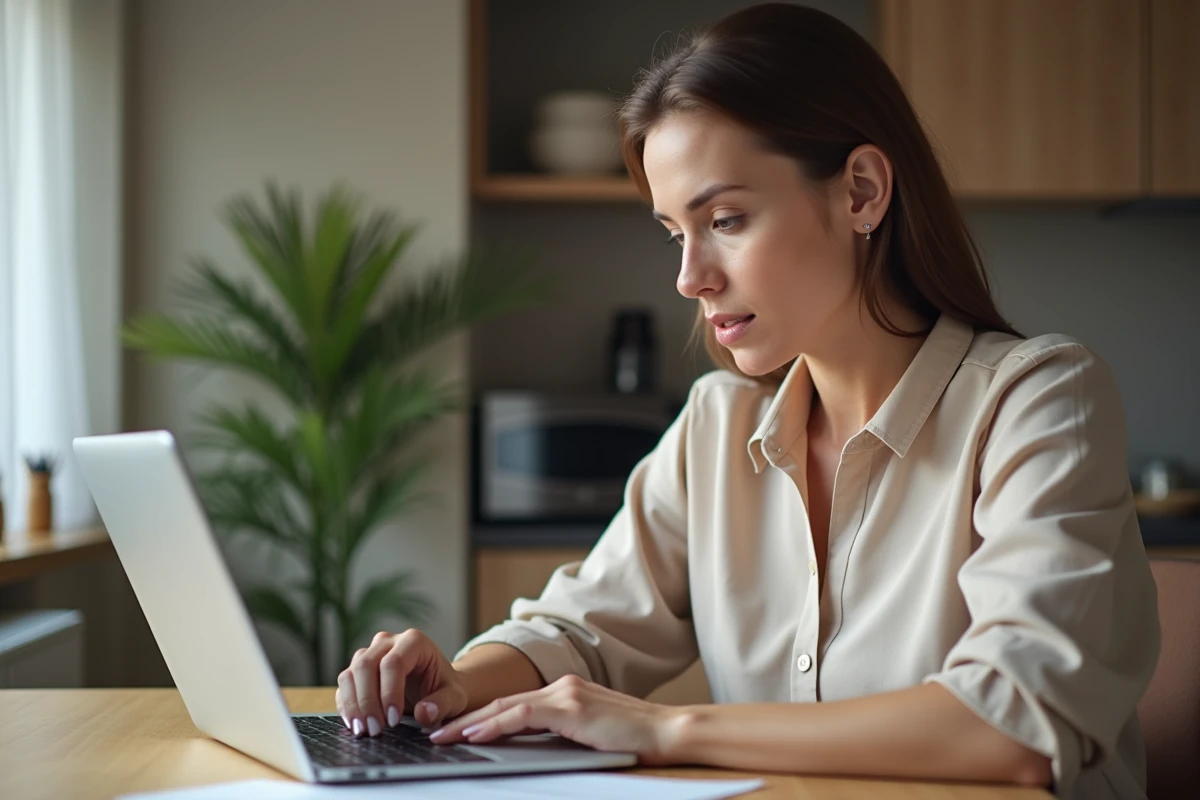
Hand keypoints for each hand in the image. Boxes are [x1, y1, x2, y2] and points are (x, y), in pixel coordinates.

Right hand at [335, 629, 466, 737]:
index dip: (389, 692)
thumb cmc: (444, 689)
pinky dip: (346, 706)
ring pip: (350, 673)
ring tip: (364, 731)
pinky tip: (355, 725)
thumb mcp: (454, 698)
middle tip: (375, 730)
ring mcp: (369, 653)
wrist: (435, 688)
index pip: (393, 663)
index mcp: (414, 641)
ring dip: (354, 705)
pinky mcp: (357, 670)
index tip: (393, 720)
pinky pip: (344, 685)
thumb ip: (443, 704)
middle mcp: (387, 642)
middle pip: (366, 665)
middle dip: (368, 701)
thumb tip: (424, 713)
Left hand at [428, 674, 682, 764]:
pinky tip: (475, 734)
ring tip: (445, 736)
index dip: (482, 717)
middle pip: (502, 703)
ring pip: (506, 706)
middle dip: (467, 719)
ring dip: (471, 722)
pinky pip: (522, 715)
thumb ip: (561, 735)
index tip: (456, 730)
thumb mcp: (589, 736)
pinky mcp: (570, 706)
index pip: (513, 705)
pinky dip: (495, 724)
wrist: (667, 732)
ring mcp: (566, 693)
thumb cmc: (634, 742)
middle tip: (437, 733)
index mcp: (565, 692)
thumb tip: (527, 749)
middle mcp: (562, 686)